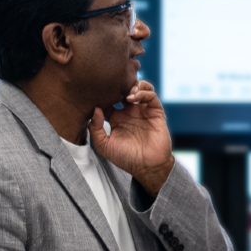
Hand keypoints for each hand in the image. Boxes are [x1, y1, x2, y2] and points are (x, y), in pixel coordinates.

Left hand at [90, 81, 174, 196]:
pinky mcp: (155, 112)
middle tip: (113, 85)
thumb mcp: (104, 145)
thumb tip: (96, 109)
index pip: (109, 99)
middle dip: (119, 84)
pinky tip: (133, 97)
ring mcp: (143, 111)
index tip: (96, 91)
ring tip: (126, 92)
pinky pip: (151, 96)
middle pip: (125, 89)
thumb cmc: (126, 158)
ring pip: (140, 88)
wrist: (147, 166)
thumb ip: (95, 128)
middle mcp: (130, 112)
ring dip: (133, 86)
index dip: (103, 93)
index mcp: (116, 118)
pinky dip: (143, 92)